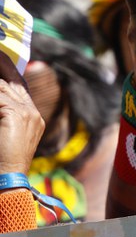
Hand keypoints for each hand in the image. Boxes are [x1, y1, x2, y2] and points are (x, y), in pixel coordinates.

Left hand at [0, 53, 43, 174]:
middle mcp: (32, 112)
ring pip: (5, 86)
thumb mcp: (4, 131)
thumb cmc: (2, 160)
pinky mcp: (17, 115)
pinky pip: (1, 95)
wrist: (8, 177)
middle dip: (2, 65)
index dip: (9, 70)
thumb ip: (4, 114)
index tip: (2, 59)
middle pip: (15, 81)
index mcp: (32, 117)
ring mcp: (28, 113)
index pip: (21, 86)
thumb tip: (1, 99)